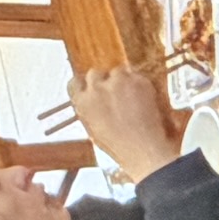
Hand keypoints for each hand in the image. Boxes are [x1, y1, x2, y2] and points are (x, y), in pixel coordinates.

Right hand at [66, 60, 186, 178]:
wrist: (143, 148)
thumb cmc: (118, 146)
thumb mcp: (93, 129)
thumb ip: (89, 108)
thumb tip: (92, 98)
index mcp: (82, 102)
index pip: (74, 82)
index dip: (84, 84)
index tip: (91, 87)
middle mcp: (97, 88)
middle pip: (95, 73)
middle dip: (103, 80)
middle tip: (114, 92)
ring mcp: (118, 82)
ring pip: (117, 71)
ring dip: (122, 80)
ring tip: (132, 97)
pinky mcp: (137, 80)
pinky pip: (136, 76)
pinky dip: (139, 84)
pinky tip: (143, 99)